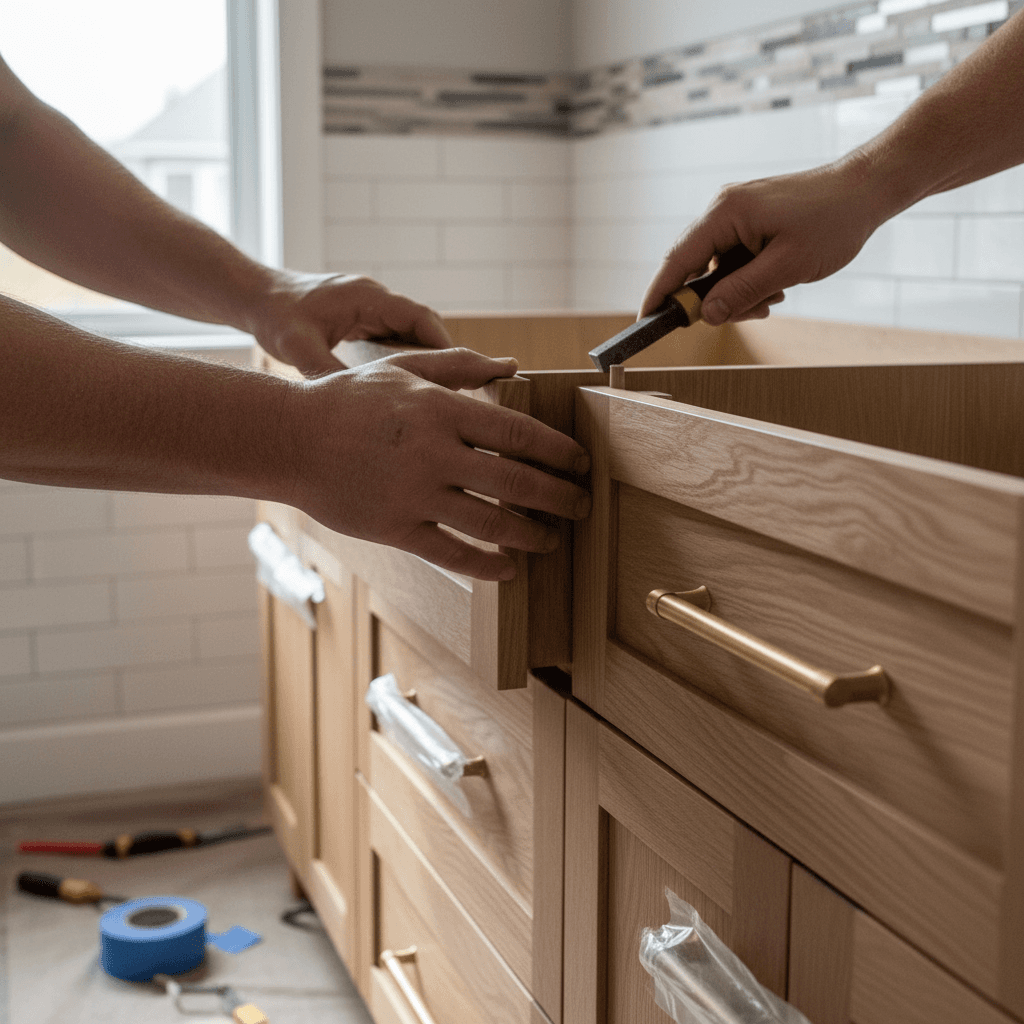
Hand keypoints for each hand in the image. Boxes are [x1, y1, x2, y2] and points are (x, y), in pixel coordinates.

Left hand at [250, 271, 451, 376]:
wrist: (253, 297)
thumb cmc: (274, 316)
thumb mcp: (298, 348)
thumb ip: (327, 373)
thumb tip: (357, 406)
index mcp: (366, 297)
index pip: (420, 317)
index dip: (443, 346)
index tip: (460, 376)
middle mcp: (374, 298)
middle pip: (423, 326)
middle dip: (440, 357)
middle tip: (455, 392)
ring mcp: (369, 308)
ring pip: (410, 334)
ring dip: (423, 360)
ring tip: (436, 394)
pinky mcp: (362, 320)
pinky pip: (393, 338)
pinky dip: (404, 359)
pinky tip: (406, 388)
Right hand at [281, 348, 591, 580]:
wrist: (289, 439)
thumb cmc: (348, 400)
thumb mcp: (402, 370)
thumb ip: (459, 367)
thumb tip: (511, 365)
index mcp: (441, 411)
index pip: (517, 433)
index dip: (558, 451)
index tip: (581, 464)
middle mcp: (434, 453)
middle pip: (515, 482)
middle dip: (558, 497)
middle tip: (582, 506)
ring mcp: (415, 495)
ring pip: (490, 523)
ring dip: (529, 535)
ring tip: (551, 540)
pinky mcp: (396, 529)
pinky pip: (452, 554)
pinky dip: (485, 565)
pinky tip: (507, 569)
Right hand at [640, 152, 885, 324]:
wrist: (867, 189)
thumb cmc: (833, 222)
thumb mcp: (787, 267)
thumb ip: (742, 291)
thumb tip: (707, 315)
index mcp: (726, 213)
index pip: (677, 260)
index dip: (660, 293)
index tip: (647, 320)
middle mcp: (724, 210)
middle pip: (695, 267)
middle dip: (714, 299)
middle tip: (750, 313)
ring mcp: (737, 214)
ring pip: (718, 268)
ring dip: (738, 292)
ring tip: (774, 298)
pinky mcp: (751, 220)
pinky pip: (735, 259)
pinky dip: (749, 279)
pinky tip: (777, 285)